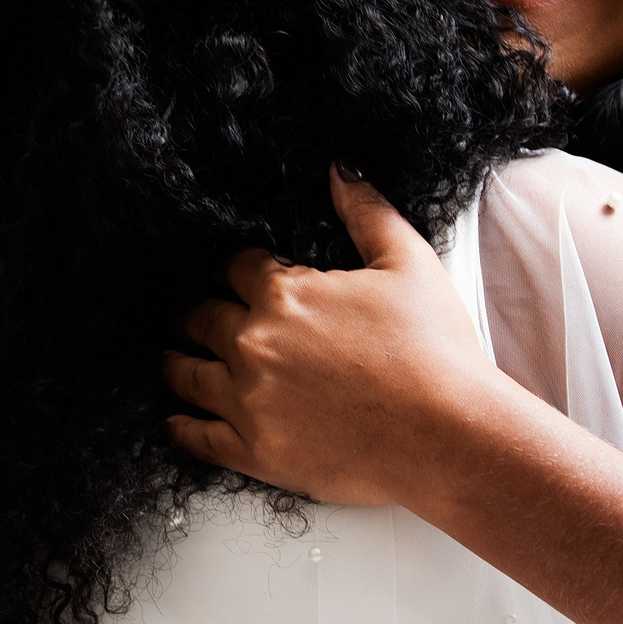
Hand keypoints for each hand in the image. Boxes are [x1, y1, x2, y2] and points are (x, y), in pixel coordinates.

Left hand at [166, 168, 491, 506]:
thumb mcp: (409, 264)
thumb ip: (366, 212)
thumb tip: (338, 169)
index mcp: (284, 294)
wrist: (450, 436)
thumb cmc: (436, 351)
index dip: (232, 269)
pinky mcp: (255, 454)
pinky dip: (180, 426)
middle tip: (188, 316)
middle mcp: (254, 344)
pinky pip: (197, 438)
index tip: (232, 276)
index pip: (233, 268)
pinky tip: (176, 420)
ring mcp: (249, 402)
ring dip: (175, 362)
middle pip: (199, 318)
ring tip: (172, 359)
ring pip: (185, 375)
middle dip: (194, 312)